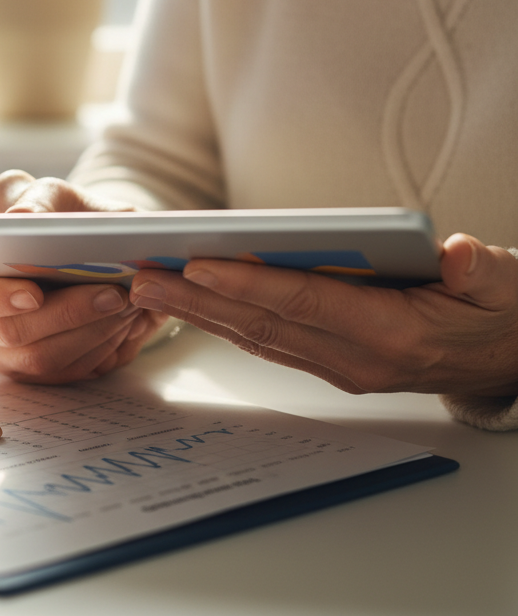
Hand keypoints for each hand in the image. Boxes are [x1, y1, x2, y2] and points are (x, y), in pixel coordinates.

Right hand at [0, 170, 168, 382]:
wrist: (66, 244)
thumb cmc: (48, 213)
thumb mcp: (43, 193)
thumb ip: (35, 198)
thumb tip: (22, 217)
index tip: (35, 293)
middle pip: (12, 334)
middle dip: (66, 315)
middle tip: (112, 294)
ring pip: (43, 360)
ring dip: (90, 334)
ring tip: (127, 305)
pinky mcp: (30, 372)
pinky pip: (64, 373)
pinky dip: (98, 349)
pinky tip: (123, 323)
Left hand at [129, 233, 517, 397]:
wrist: (506, 358)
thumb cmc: (500, 312)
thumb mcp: (506, 285)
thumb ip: (483, 271)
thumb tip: (459, 253)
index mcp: (395, 333)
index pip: (308, 303)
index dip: (251, 284)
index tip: (198, 265)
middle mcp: (358, 358)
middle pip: (264, 324)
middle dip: (197, 301)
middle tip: (139, 278)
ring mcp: (341, 366)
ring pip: (255, 336)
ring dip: (196, 313)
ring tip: (145, 288)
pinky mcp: (330, 362)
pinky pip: (266, 341)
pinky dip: (222, 321)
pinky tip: (187, 303)